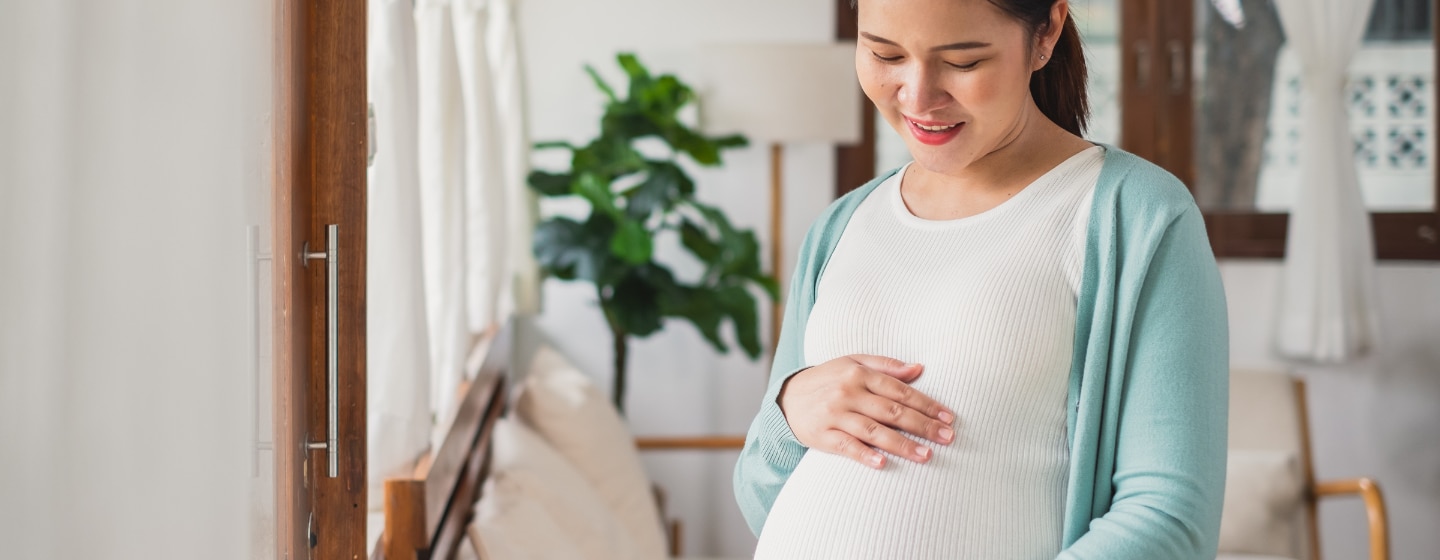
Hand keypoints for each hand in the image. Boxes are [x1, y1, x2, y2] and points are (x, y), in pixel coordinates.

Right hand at [778, 354, 954, 468]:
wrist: (786, 398)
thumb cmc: (827, 380)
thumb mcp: (852, 363)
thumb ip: (886, 366)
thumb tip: (919, 368)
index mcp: (858, 373)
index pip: (900, 390)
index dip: (926, 404)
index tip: (948, 417)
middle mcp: (848, 393)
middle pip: (892, 411)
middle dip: (922, 425)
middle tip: (947, 437)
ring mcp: (834, 415)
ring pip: (874, 431)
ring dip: (902, 444)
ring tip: (926, 455)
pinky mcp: (822, 436)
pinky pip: (847, 447)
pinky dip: (865, 455)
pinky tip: (883, 464)